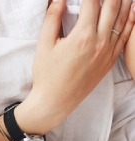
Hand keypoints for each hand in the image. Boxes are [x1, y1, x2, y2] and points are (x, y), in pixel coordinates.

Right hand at [16, 0, 134, 134]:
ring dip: (124, 2)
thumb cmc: (47, 74)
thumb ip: (52, 18)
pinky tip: (131, 10)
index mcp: (82, 36)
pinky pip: (126, 36)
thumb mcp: (44, 44)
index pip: (91, 4)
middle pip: (111, 7)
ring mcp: (108, 51)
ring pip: (123, 19)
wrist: (55, 101)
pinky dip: (130, 20)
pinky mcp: (111, 60)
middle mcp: (100, 42)